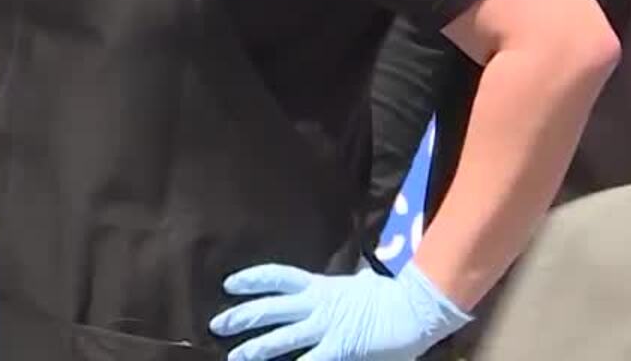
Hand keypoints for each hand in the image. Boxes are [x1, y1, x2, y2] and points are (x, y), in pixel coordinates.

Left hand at [210, 263, 469, 360]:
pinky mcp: (340, 348)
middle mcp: (317, 305)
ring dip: (256, 348)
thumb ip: (352, 286)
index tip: (229, 284)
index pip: (278, 277)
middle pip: (270, 309)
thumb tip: (356, 279)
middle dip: (241, 317)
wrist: (414, 307)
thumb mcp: (364, 285)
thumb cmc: (391, 296)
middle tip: (216, 325)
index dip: (252, 280)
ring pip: (281, 338)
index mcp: (321, 287)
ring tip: (234, 356)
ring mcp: (326, 328)